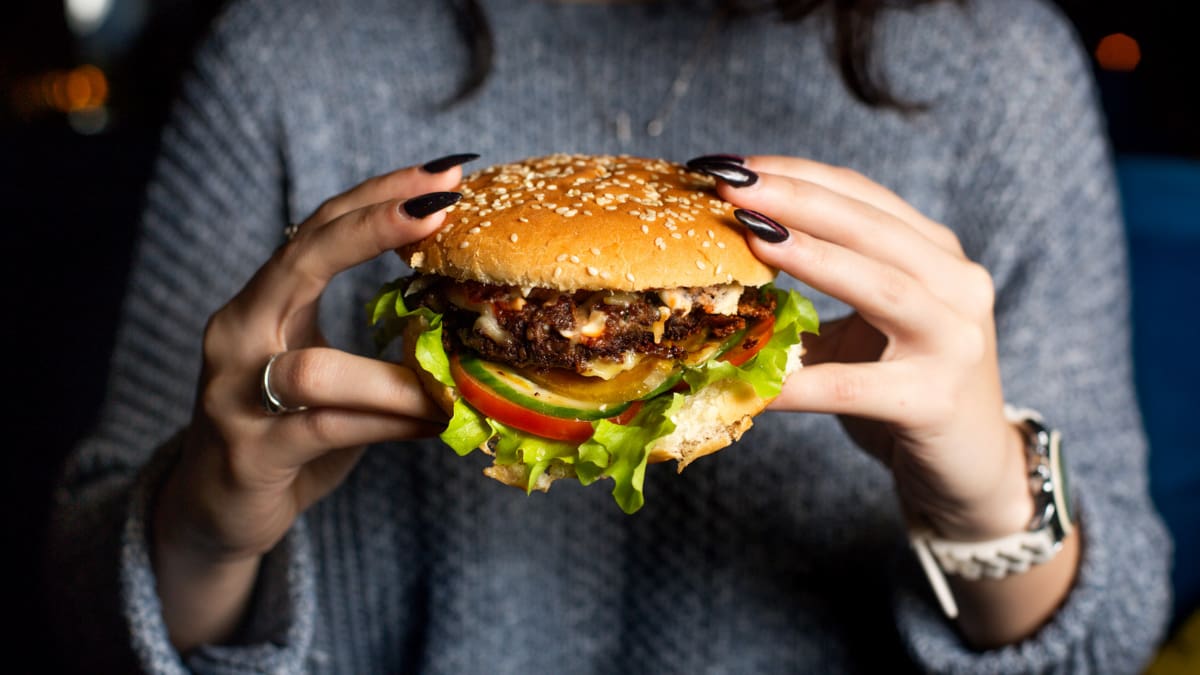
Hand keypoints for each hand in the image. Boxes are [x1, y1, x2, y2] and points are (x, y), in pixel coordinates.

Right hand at [153, 156, 470, 648]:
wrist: (213, 508)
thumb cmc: (285, 429)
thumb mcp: (323, 367)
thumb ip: (368, 334)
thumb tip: (466, 306)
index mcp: (260, 304)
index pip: (317, 227)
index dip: (378, 196)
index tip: (443, 173)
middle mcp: (237, 335)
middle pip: (301, 259)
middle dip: (373, 227)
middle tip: (440, 209)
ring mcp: (235, 394)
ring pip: (317, 367)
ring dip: (397, 374)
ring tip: (456, 378)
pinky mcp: (251, 452)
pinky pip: (330, 428)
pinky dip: (392, 421)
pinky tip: (436, 421)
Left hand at [691, 155, 1031, 541]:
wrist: (972, 466)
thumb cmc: (907, 385)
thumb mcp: (873, 321)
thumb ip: (828, 282)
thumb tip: (732, 252)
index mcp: (936, 255)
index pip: (863, 196)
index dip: (798, 174)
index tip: (733, 164)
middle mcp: (957, 285)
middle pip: (871, 227)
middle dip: (797, 199)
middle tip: (731, 185)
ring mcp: (953, 342)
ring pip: (881, 286)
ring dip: (813, 257)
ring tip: (752, 238)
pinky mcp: (934, 400)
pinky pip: (852, 386)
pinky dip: (800, 382)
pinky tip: (751, 383)